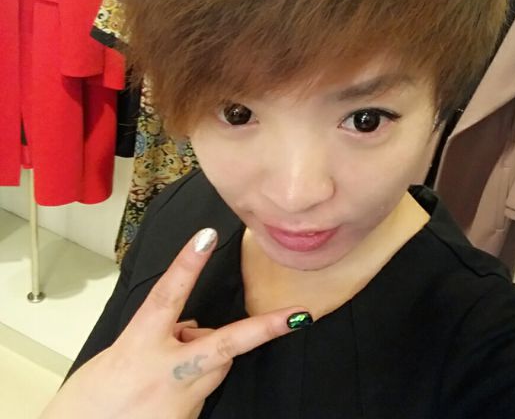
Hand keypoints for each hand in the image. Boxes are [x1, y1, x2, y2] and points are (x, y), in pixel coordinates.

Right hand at [41, 228, 309, 418]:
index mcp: (139, 344)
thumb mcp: (123, 352)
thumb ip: (160, 334)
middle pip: (222, 343)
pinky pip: (204, 391)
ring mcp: (180, 401)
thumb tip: (189, 329)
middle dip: (263, 330)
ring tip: (168, 371)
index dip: (188, 264)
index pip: (168, 295)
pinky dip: (193, 384)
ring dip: (207, 358)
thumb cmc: (94, 397)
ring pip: (217, 366)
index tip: (208, 236)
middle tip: (297, 316)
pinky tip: (165, 396)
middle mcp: (166, 372)